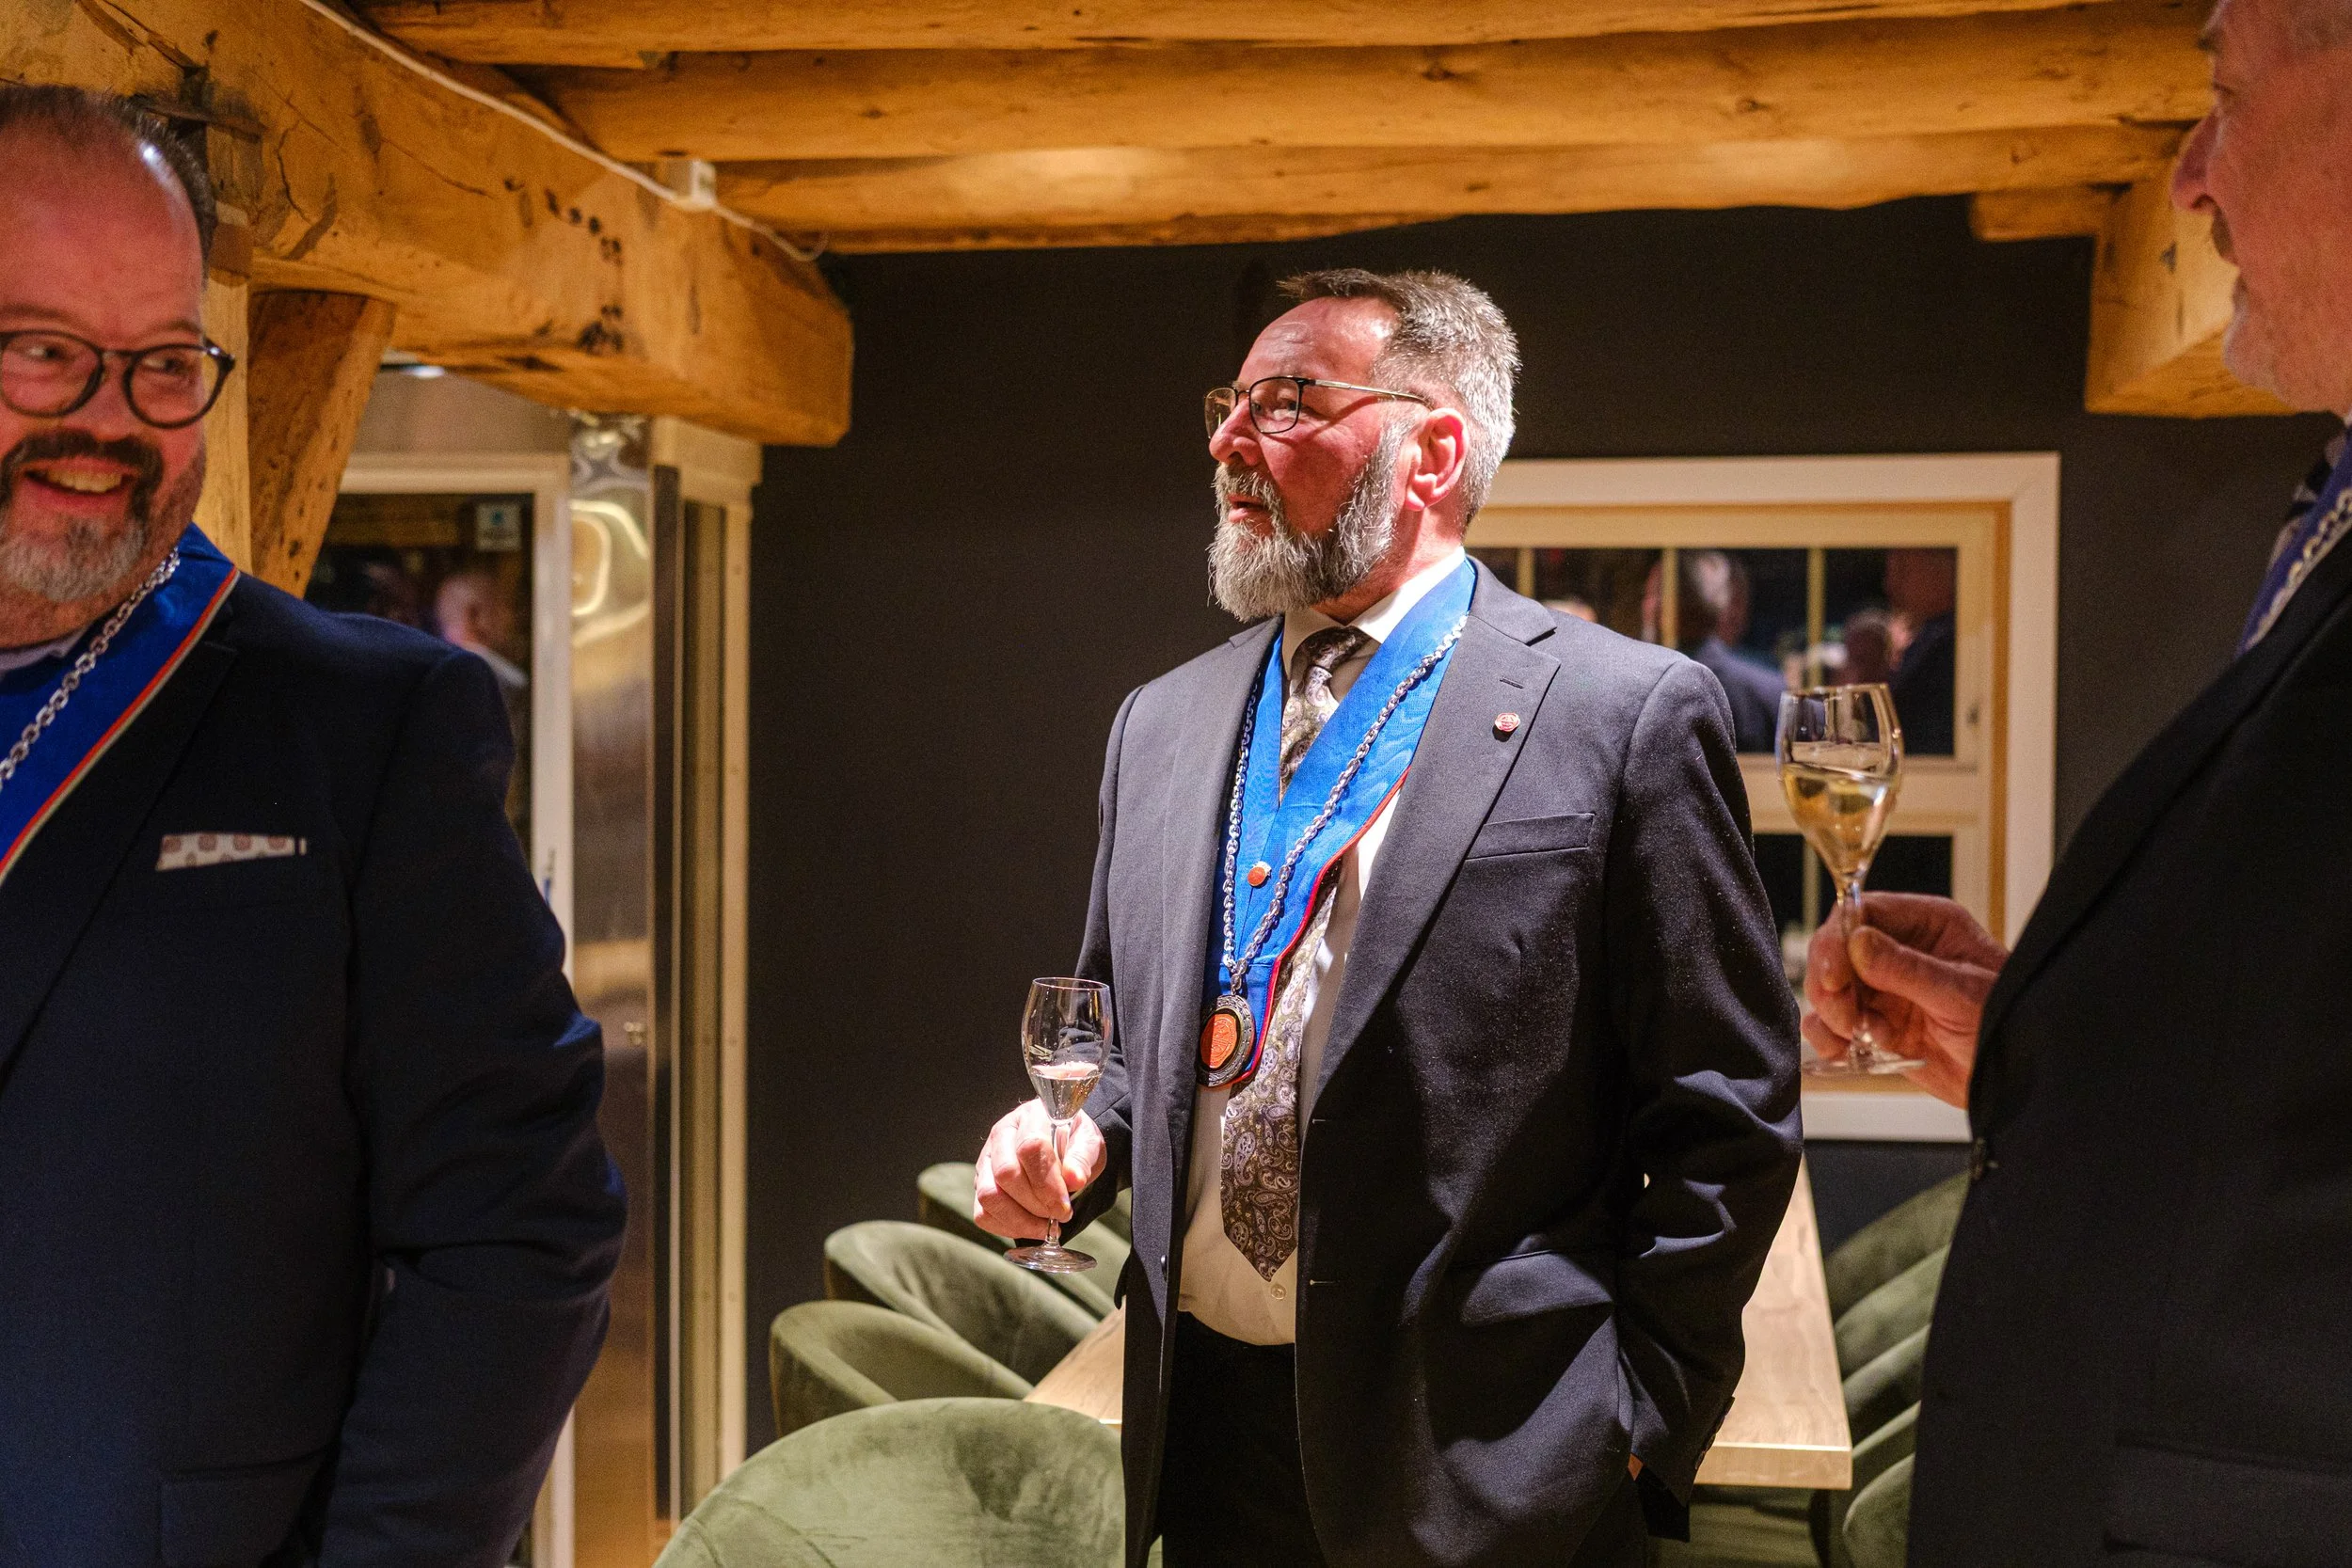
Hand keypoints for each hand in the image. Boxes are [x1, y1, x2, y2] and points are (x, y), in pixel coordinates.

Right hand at [973, 1102, 1106, 1239]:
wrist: (1064, 1146)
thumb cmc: (1074, 1142)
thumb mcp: (1088, 1143)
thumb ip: (1082, 1158)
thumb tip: (1074, 1179)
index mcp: (1030, 1117)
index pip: (1029, 1147)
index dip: (1047, 1183)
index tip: (1064, 1206)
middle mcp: (1002, 1135)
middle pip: (1005, 1173)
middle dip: (1036, 1203)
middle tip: (1059, 1215)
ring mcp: (987, 1160)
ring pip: (989, 1195)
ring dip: (1020, 1220)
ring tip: (1046, 1226)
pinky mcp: (981, 1184)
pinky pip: (983, 1213)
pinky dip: (1007, 1227)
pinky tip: (1030, 1227)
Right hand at [1803, 893, 2006, 1108]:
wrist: (2019, 1077)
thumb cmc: (2010, 1023)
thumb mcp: (1962, 994)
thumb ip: (1908, 969)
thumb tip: (1857, 943)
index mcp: (1928, 926)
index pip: (1864, 911)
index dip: (1839, 939)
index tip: (1834, 974)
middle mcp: (1902, 952)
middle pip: (1837, 950)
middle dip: (1831, 983)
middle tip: (1844, 1013)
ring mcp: (1887, 989)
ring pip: (1831, 988)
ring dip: (1829, 1014)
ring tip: (1853, 1036)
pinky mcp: (1878, 1024)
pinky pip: (1835, 1025)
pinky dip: (1830, 1039)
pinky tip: (1846, 1052)